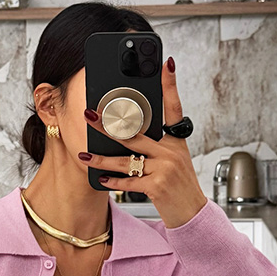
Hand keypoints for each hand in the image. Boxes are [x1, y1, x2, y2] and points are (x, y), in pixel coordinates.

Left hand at [80, 57, 207, 229]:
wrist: (192, 212)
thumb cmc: (178, 184)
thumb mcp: (173, 158)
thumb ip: (154, 144)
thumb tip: (126, 131)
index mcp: (176, 140)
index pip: (173, 106)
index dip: (170, 84)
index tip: (166, 63)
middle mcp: (171, 151)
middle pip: (135, 132)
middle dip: (108, 124)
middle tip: (89, 115)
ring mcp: (165, 169)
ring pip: (126, 159)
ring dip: (101, 159)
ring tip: (84, 155)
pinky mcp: (157, 187)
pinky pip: (129, 182)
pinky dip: (113, 182)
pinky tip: (100, 179)